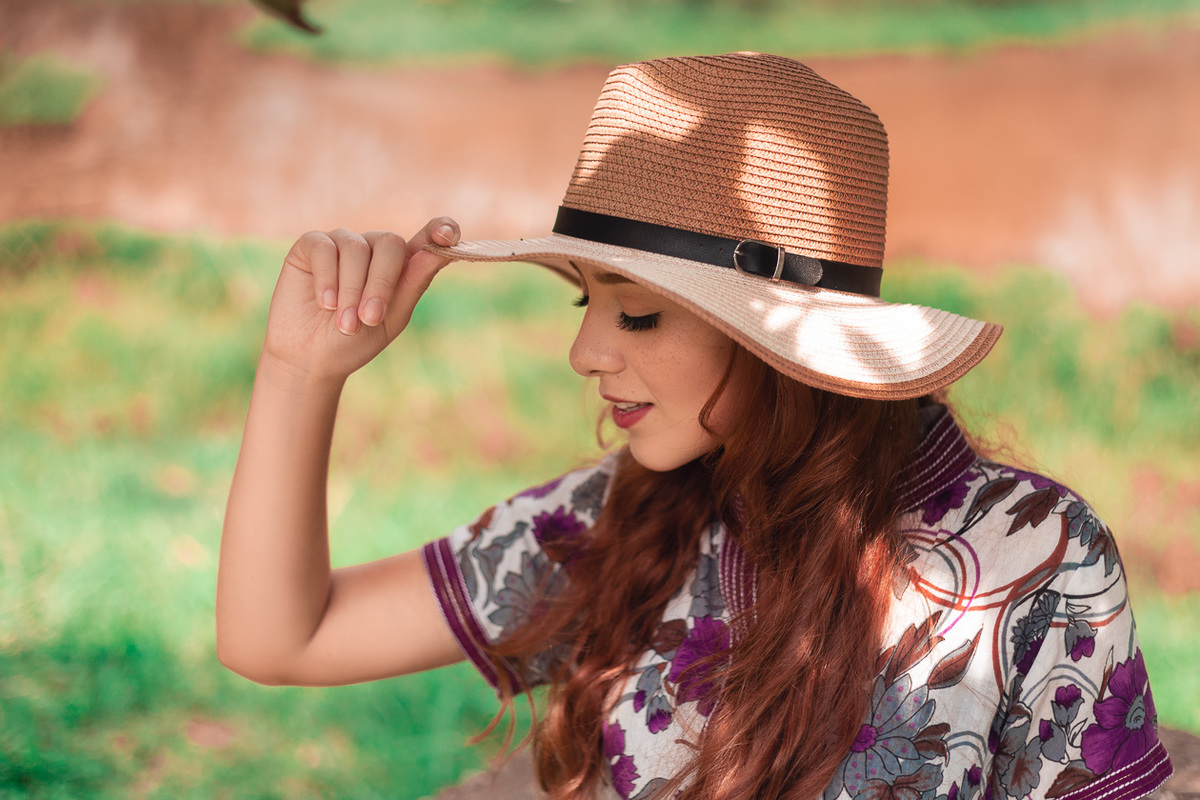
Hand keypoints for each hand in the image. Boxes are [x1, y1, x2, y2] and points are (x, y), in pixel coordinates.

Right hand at [261, 218, 459, 380]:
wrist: (310, 359)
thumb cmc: (354, 340)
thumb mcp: (390, 319)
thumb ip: (412, 285)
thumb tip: (436, 253)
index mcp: (399, 265)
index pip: (426, 239)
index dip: (440, 230)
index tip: (447, 235)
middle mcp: (372, 248)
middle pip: (389, 243)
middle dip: (382, 282)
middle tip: (370, 318)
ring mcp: (342, 243)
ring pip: (355, 249)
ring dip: (351, 290)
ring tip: (345, 323)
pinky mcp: (311, 245)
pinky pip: (325, 249)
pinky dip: (328, 278)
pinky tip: (325, 303)